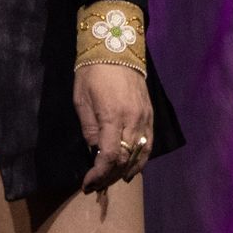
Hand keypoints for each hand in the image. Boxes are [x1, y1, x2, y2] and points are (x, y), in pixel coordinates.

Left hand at [74, 62, 152, 191]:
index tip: (88, 184)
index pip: (110, 156)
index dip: (99, 174)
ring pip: (140, 154)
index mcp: (112, 116)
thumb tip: (95, 151)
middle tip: (97, 185)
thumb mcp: (81, 100)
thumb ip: (89, 128)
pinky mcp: (150, 113)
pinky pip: (149, 143)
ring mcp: (144, 117)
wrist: (116, 47)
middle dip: (110, 176)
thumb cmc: (92, 72)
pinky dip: (141, 159)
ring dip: (126, 171)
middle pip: (126, 159)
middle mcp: (132, 120)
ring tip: (112, 179)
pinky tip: (132, 168)